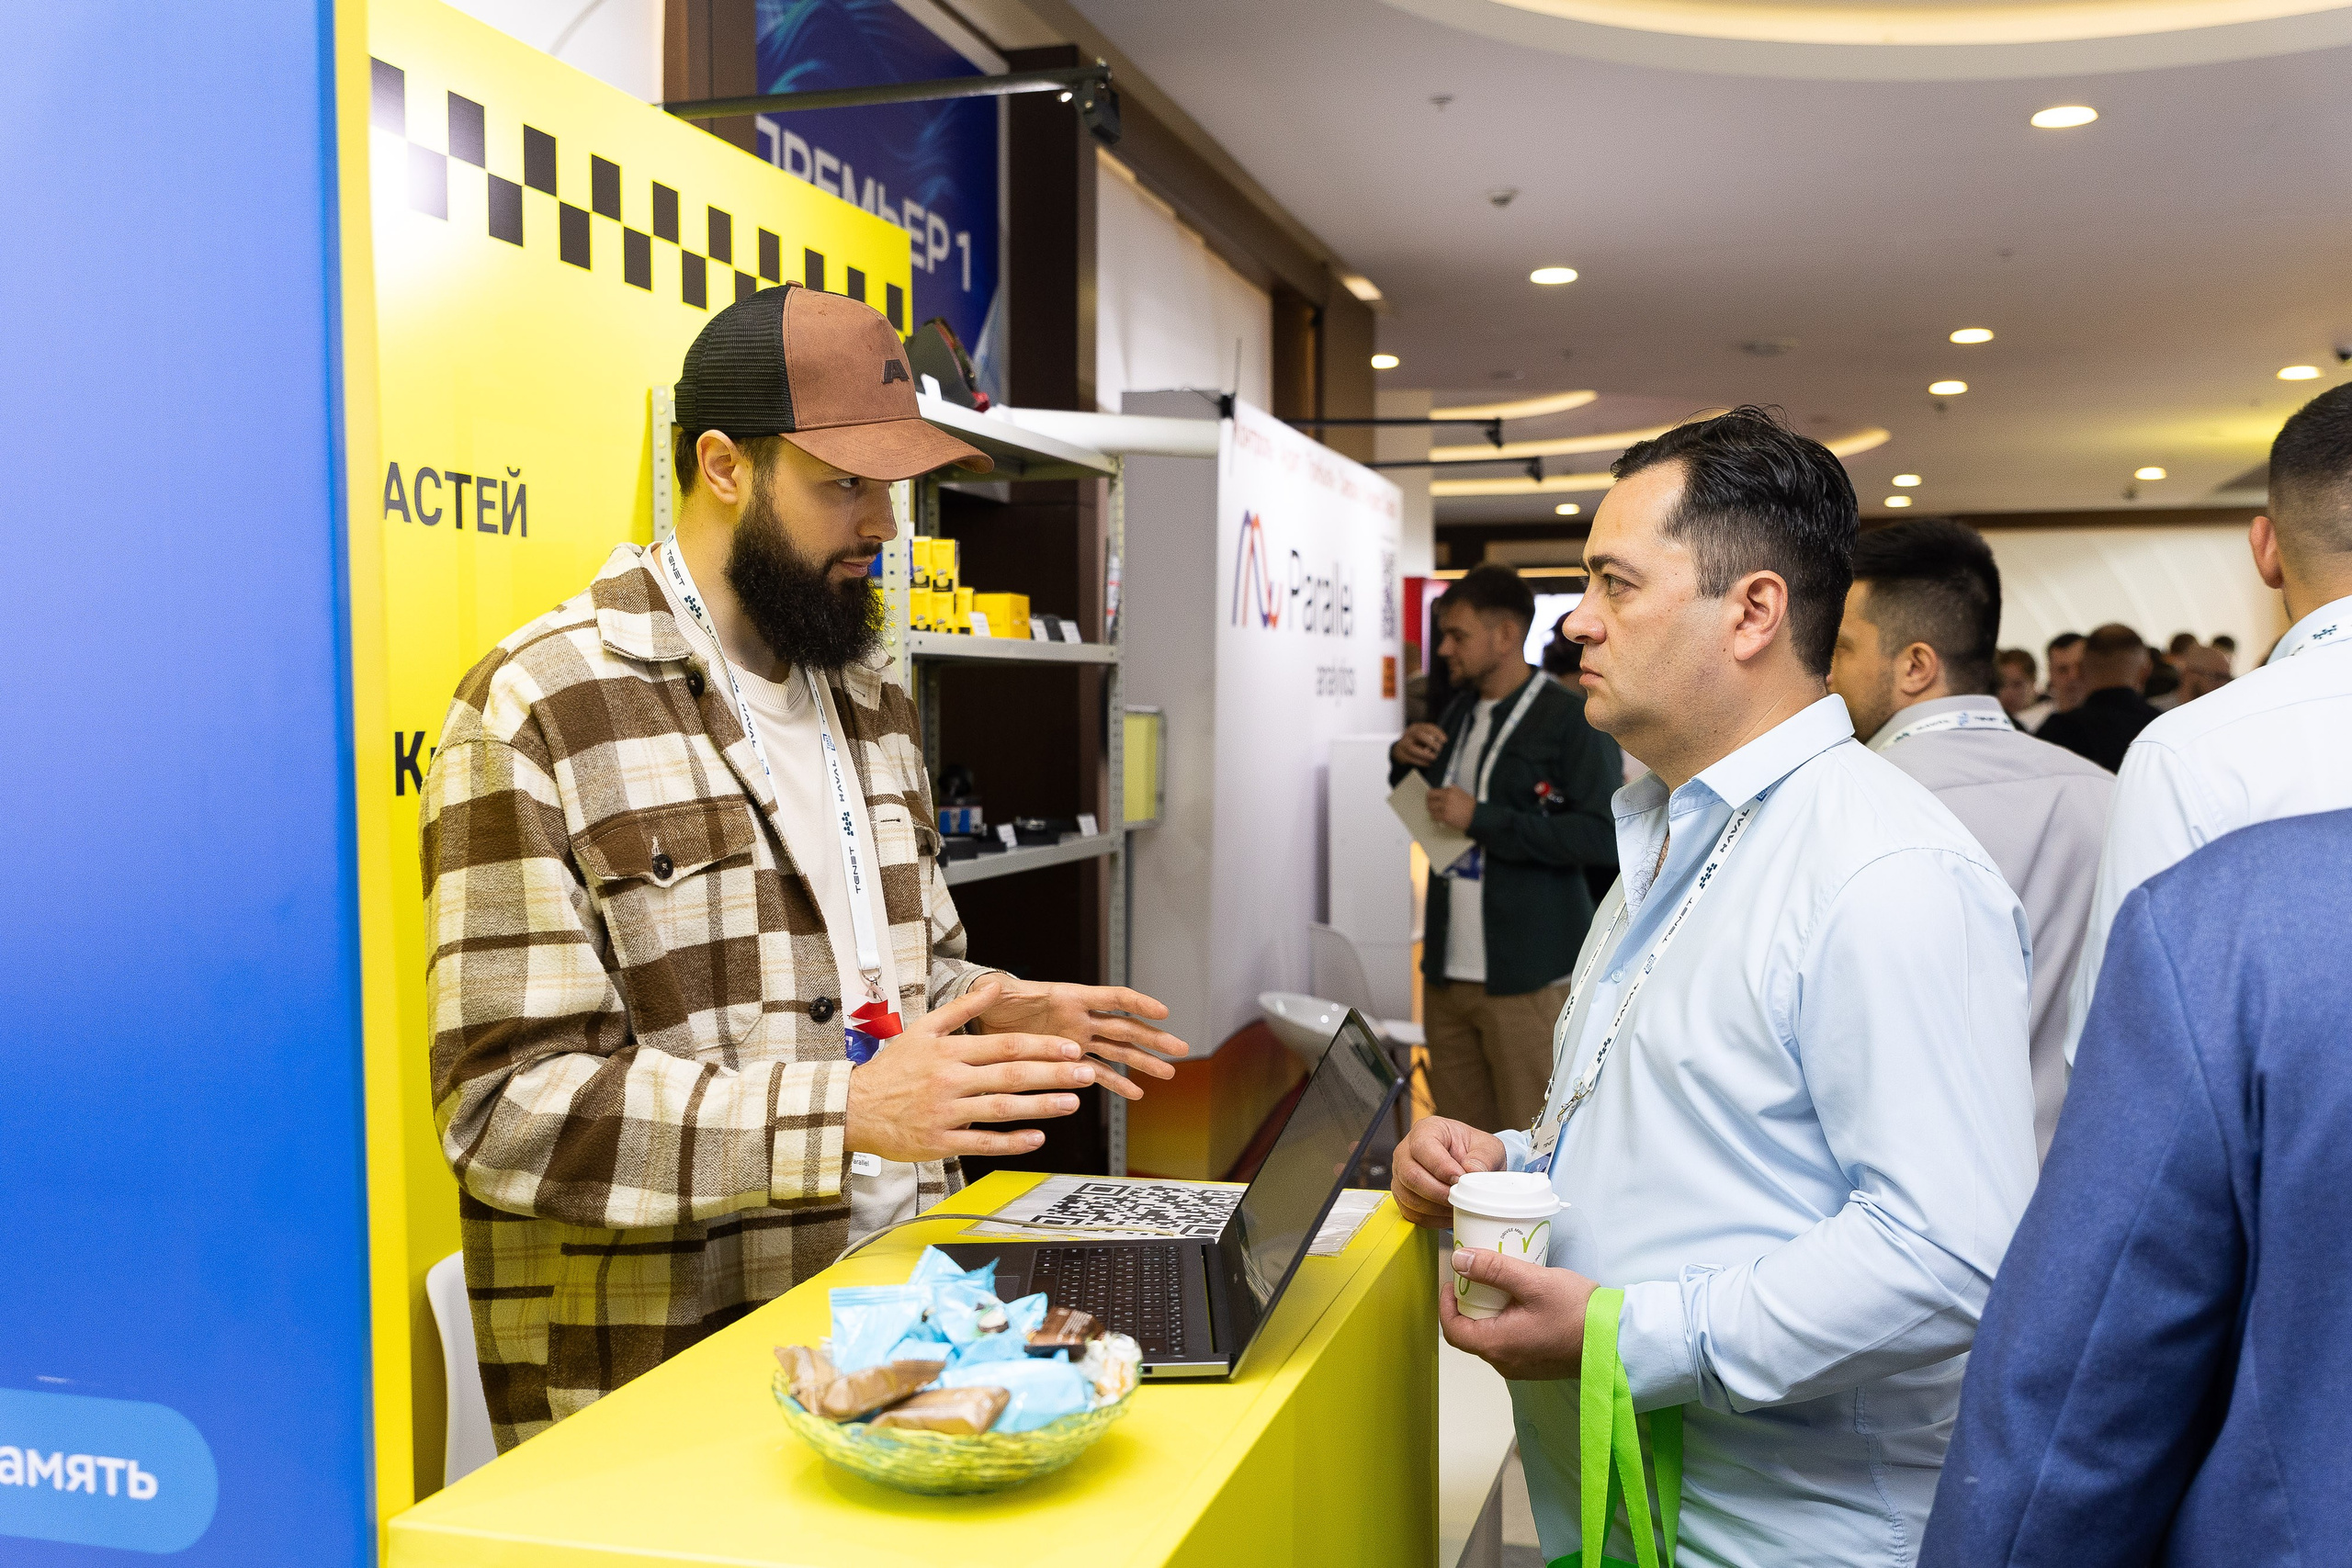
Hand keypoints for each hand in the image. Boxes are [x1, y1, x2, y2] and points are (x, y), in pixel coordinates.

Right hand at [846, 980, 1096, 1160]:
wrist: (852, 1108)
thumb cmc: (891, 1069)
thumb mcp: (923, 1029)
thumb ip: (963, 1008)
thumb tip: (995, 985)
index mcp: (949, 1051)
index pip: (1004, 1046)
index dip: (1041, 1047)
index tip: (1070, 1048)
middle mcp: (950, 1080)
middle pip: (1011, 1075)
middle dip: (1053, 1074)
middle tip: (1085, 1073)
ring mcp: (946, 1113)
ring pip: (1002, 1108)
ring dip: (1041, 1106)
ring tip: (1072, 1103)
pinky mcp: (940, 1142)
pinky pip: (982, 1141)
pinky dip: (1011, 1141)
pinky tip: (1037, 1137)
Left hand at [971, 977, 1189, 1101]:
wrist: (987, 1023)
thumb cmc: (994, 1001)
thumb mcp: (994, 992)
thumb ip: (996, 990)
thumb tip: (991, 984)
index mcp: (1068, 998)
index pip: (1111, 998)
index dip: (1137, 1003)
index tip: (1163, 1013)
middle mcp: (1079, 1019)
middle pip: (1125, 1028)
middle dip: (1153, 1038)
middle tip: (1181, 1049)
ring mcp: (1077, 1041)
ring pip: (1118, 1052)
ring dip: (1143, 1062)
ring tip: (1167, 1073)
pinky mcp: (1067, 1061)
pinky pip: (1097, 1073)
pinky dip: (1116, 1083)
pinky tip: (1135, 1094)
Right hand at [1391, 1116, 1505, 1227]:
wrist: (1468, 1162)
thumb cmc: (1473, 1150)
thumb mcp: (1488, 1147)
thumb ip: (1483, 1157)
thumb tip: (1472, 1171)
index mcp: (1426, 1131)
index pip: (1423, 1148)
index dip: (1441, 1167)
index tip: (1460, 1179)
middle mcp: (1406, 1151)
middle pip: (1411, 1175)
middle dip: (1439, 1192)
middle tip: (1461, 1197)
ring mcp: (1401, 1175)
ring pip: (1410, 1198)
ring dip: (1437, 1208)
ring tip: (1459, 1206)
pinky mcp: (1403, 1196)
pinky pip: (1412, 1213)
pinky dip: (1433, 1219)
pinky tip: (1450, 1214)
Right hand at [1392, 722, 1447, 767]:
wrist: (1400, 750)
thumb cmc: (1417, 743)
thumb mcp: (1423, 737)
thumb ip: (1431, 739)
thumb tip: (1441, 745)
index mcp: (1416, 727)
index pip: (1428, 727)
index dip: (1437, 733)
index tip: (1445, 740)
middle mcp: (1409, 734)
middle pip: (1418, 735)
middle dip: (1431, 743)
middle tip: (1439, 750)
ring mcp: (1403, 744)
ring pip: (1412, 748)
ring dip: (1425, 754)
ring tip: (1434, 757)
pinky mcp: (1401, 755)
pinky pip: (1410, 759)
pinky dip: (1420, 762)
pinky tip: (1428, 763)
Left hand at [1427, 785, 1476, 830]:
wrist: (1477, 815)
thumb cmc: (1471, 805)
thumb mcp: (1461, 793)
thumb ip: (1450, 792)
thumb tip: (1441, 795)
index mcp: (1450, 790)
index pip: (1433, 792)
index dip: (1430, 796)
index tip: (1430, 799)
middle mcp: (1446, 797)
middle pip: (1429, 800)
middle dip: (1429, 803)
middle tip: (1431, 806)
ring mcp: (1445, 807)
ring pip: (1431, 808)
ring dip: (1432, 811)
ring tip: (1436, 813)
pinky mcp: (1445, 817)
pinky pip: (1434, 817)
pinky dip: (1435, 818)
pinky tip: (1439, 818)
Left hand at [1439, 1247, 1596, 1380]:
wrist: (1617, 1339)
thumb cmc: (1576, 1311)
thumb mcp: (1533, 1281)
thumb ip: (1493, 1269)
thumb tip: (1459, 1260)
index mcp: (1497, 1345)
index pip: (1453, 1330)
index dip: (1446, 1304)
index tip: (1453, 1280)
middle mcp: (1505, 1363)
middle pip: (1471, 1334)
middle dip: (1468, 1304)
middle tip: (1478, 1276)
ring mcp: (1522, 1367)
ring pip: (1491, 1339)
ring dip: (1489, 1313)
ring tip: (1501, 1285)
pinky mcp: (1537, 1365)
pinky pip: (1510, 1344)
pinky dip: (1506, 1323)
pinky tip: (1522, 1303)